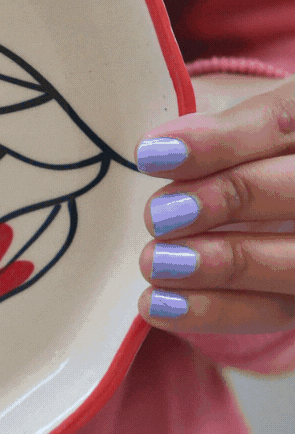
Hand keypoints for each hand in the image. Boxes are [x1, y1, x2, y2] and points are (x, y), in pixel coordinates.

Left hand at [137, 73, 294, 335]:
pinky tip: (160, 305)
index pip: (283, 122)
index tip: (152, 155)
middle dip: (226, 200)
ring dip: (220, 264)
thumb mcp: (246, 126)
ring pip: (294, 262)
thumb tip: (162, 150)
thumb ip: (219, 134)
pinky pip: (276, 310)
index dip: (221, 141)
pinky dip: (216, 311)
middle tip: (158, 215)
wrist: (281, 200)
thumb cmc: (252, 154)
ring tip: (154, 263)